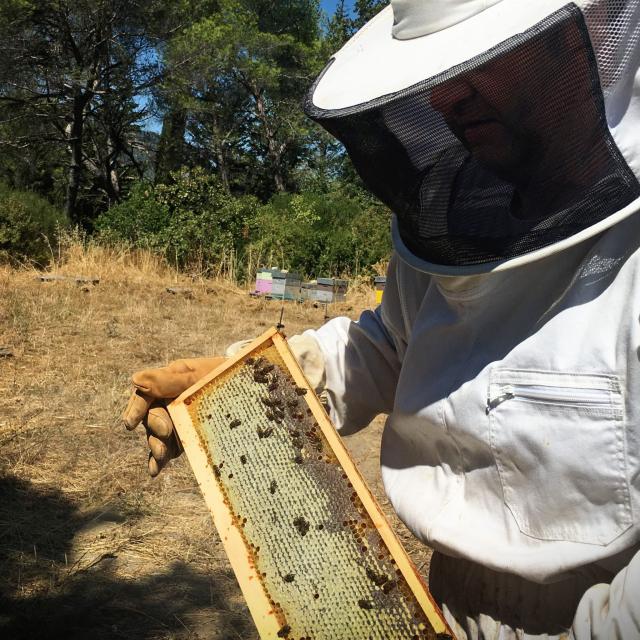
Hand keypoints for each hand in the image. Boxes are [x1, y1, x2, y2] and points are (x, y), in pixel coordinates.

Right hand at [123, 357, 224, 475]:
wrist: (248, 389)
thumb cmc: (224, 376)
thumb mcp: (201, 375)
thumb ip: (170, 379)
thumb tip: (136, 380)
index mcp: (169, 382)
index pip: (146, 394)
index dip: (137, 408)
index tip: (130, 423)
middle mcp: (168, 402)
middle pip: (153, 417)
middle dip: (155, 427)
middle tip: (164, 433)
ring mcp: (176, 420)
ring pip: (159, 435)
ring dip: (157, 446)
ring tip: (160, 455)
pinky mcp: (185, 436)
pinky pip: (169, 448)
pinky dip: (160, 459)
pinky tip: (155, 470)